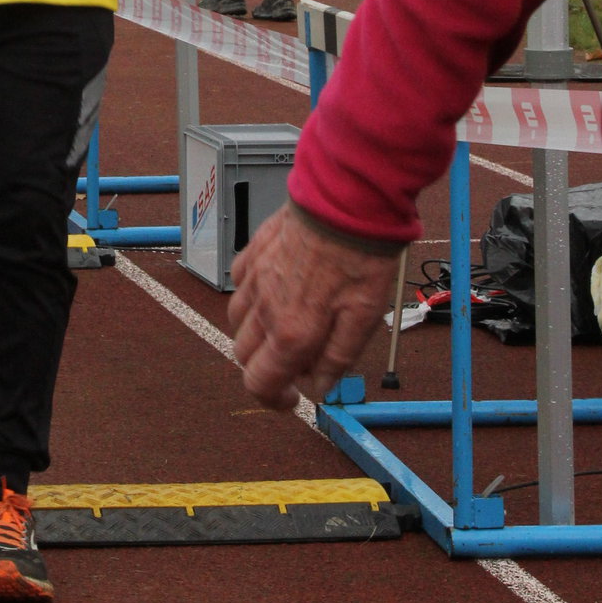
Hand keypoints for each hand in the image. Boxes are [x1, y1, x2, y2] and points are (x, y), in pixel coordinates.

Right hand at [230, 203, 401, 410]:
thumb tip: (318, 388)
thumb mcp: (365, 319)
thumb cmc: (361, 259)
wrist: (346, 202)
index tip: (291, 398)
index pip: (259, 383)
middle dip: (264, 366)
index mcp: (292, 333)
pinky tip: (276, 289)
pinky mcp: (253, 252)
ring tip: (285, 324)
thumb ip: (337, 358)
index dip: (272, 399)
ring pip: (236, 320)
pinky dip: (251, 296)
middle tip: (294, 362)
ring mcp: (254, 278)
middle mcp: (265, 309)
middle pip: (243, 355)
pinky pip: (239, 284)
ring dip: (255, 333)